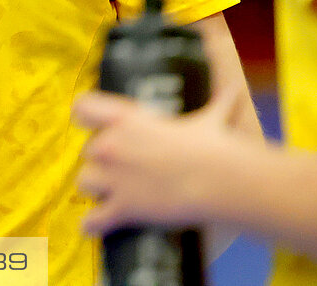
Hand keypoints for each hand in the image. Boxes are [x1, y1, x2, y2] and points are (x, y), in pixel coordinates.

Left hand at [73, 83, 243, 232]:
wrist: (222, 181)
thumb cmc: (213, 147)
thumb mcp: (207, 120)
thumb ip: (214, 104)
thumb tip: (234, 91)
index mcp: (124, 119)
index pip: (81, 107)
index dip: (85, 117)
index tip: (92, 125)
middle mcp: (110, 145)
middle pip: (87, 151)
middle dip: (103, 161)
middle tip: (124, 168)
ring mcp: (114, 178)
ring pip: (84, 181)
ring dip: (96, 188)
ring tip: (111, 192)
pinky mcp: (123, 207)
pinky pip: (93, 219)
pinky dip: (92, 224)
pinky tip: (93, 226)